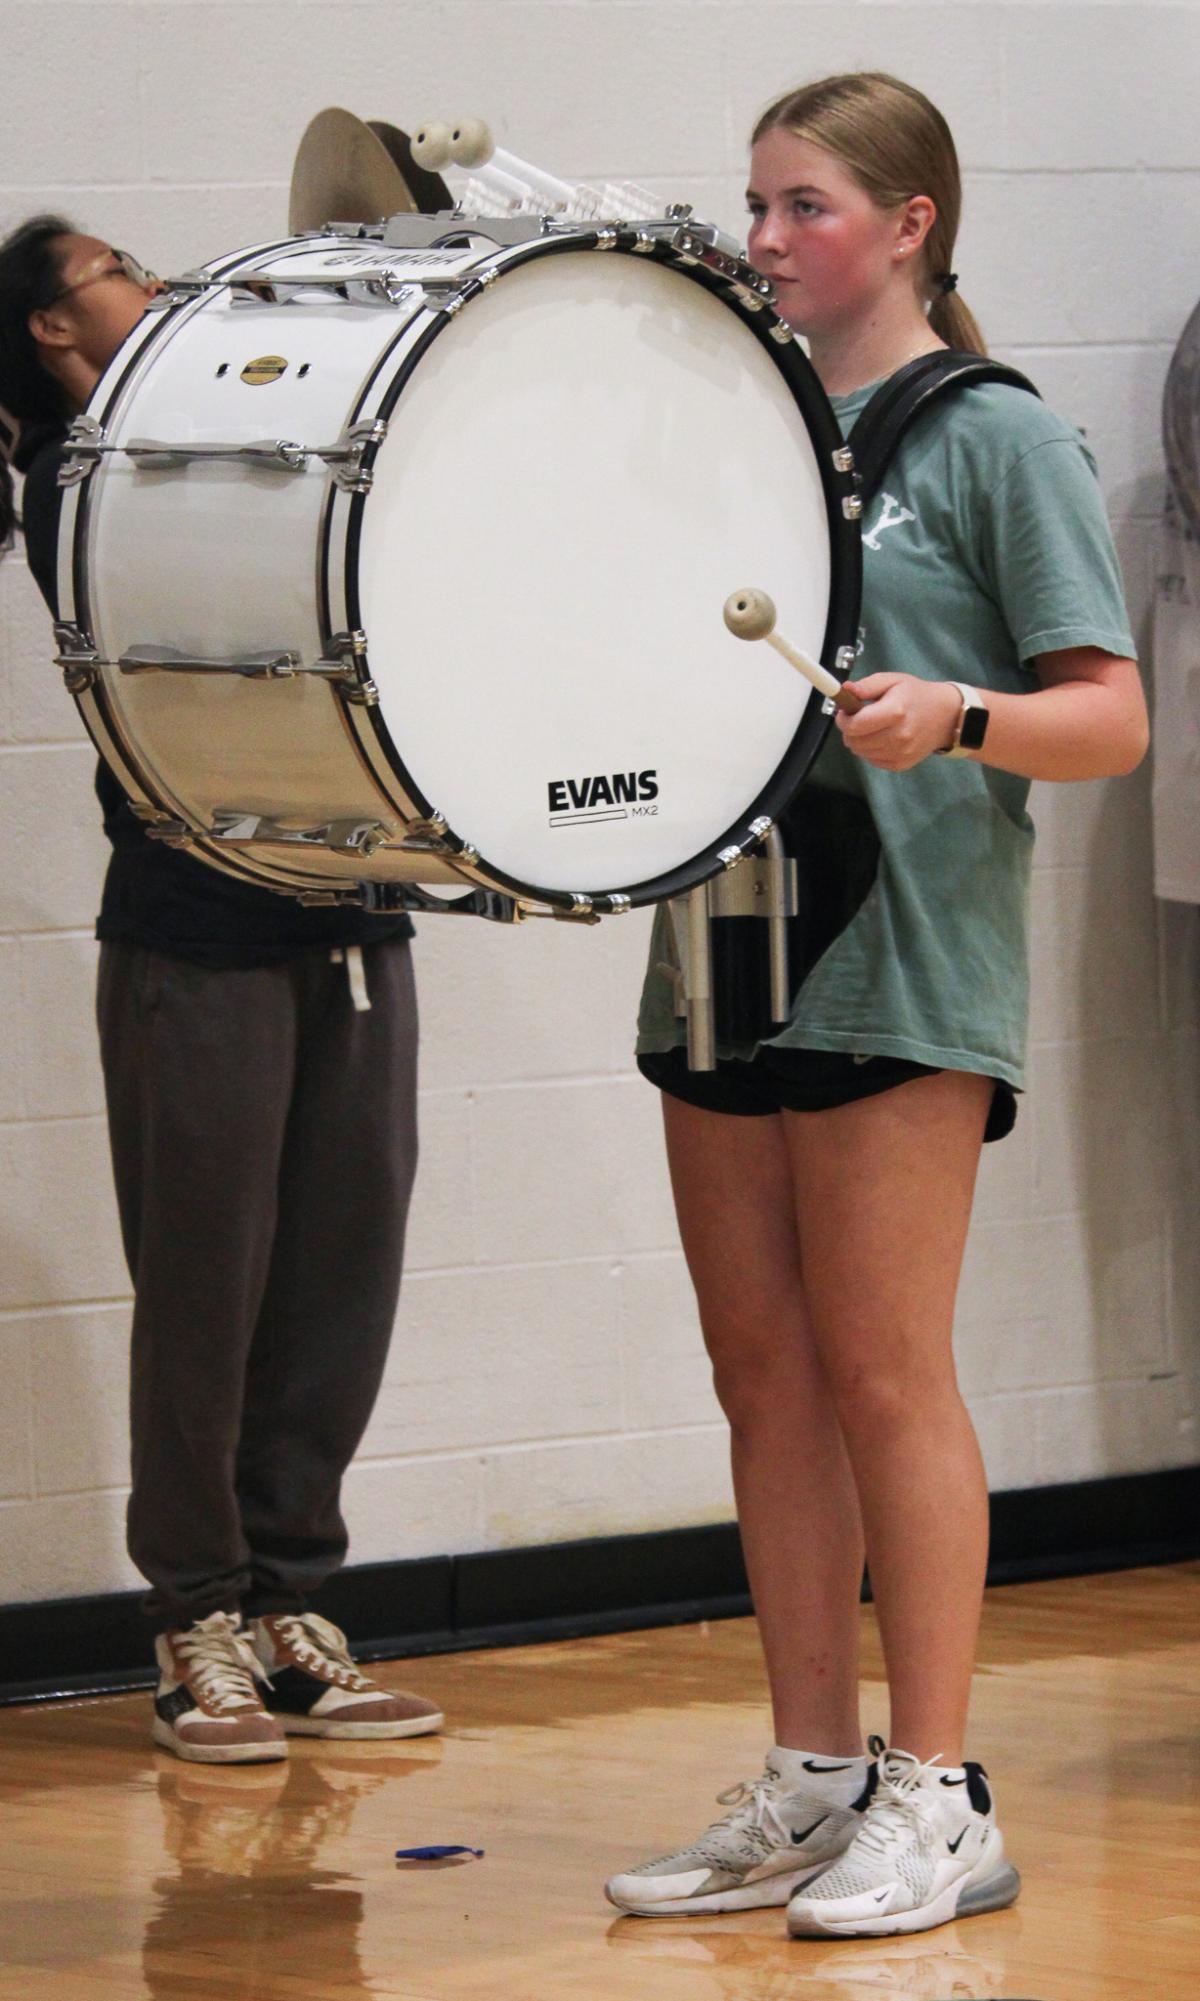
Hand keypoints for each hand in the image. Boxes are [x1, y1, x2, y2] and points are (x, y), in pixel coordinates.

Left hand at [836, 674, 963, 770]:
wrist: (947, 717)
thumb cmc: (917, 695)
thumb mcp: (893, 680)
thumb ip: (867, 685)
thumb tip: (845, 690)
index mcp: (895, 712)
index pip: (854, 726)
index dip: (843, 720)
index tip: (845, 712)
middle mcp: (898, 736)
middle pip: (854, 742)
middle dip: (850, 730)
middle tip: (859, 719)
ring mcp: (900, 753)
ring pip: (860, 752)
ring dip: (860, 741)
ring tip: (873, 727)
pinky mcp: (901, 764)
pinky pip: (872, 760)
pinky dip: (871, 750)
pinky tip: (882, 738)